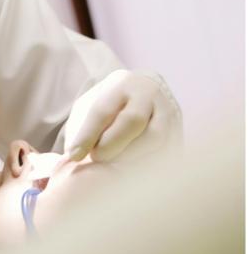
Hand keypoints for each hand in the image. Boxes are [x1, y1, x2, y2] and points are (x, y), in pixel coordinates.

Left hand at [63, 69, 181, 162]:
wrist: (145, 91)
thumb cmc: (108, 105)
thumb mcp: (90, 106)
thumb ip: (80, 128)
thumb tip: (71, 157)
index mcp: (120, 83)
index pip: (102, 110)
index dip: (87, 136)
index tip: (74, 156)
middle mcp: (148, 92)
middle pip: (133, 120)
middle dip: (112, 144)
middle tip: (97, 159)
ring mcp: (169, 109)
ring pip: (155, 137)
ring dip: (132, 155)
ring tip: (115, 163)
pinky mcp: (181, 128)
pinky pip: (169, 149)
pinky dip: (150, 163)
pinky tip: (134, 170)